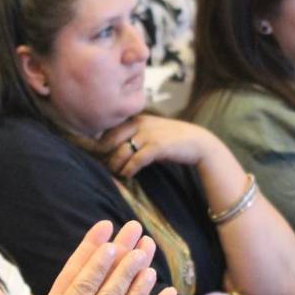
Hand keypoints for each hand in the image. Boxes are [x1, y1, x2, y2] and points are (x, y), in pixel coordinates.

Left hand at [98, 115, 217, 178]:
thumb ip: (132, 137)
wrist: (197, 142)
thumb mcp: (149, 133)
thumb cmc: (171, 140)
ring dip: (115, 165)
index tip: (97, 157)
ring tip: (116, 173)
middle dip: (104, 156)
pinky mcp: (157, 146)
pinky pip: (136, 160)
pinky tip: (128, 175)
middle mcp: (139, 123)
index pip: (109, 130)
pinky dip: (129, 169)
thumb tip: (111, 151)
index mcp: (135, 118)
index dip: (99, 145)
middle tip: (105, 167)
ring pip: (121, 151)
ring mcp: (148, 134)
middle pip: (110, 140)